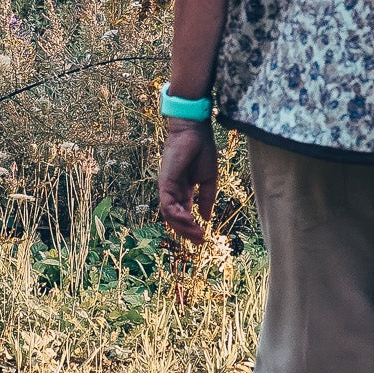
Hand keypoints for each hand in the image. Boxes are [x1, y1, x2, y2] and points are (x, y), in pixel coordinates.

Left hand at [158, 122, 218, 242]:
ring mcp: (167, 188)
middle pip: (174, 219)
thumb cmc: (202, 150)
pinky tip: (190, 221)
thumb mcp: (209, 179)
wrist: (195, 131)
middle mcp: (173, 191)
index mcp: (184, 190)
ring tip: (197, 234)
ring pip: (169, 216)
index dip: (192, 228)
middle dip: (187, 232)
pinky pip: (168, 206)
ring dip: (183, 228)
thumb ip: (206, 199)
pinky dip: (177, 216)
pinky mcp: (165, 183)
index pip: (184, 214)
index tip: (204, 237)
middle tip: (200, 241)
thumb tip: (206, 218)